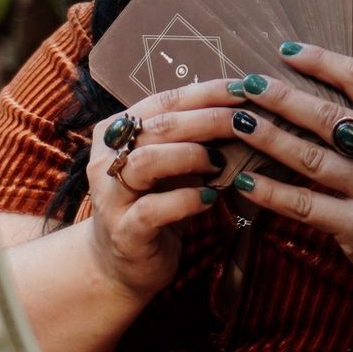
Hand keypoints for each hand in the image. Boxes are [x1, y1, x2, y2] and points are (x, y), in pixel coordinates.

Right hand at [85, 83, 228, 303]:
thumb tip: (243, 113)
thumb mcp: (171, 167)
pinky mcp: (125, 231)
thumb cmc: (152, 204)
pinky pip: (154, 208)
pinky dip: (186, 199)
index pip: (164, 101)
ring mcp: (112, 195)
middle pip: (159, 126)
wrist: (119, 263)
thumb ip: (191, 139)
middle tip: (244, 122)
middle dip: (208, 119)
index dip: (206, 92)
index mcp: (117, 132)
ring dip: (191, 156)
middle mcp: (108, 159)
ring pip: (148, 161)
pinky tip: (210, 198)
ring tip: (220, 162)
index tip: (243, 88)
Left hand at [207, 44, 352, 310]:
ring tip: (236, 121)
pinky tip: (244, 181)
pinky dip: (271, 192)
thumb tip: (330, 91)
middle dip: (280, 97)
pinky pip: (304, 205)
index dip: (321, 61)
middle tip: (246, 83)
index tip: (288, 52)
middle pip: (327, 116)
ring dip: (267, 138)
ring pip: (309, 158)